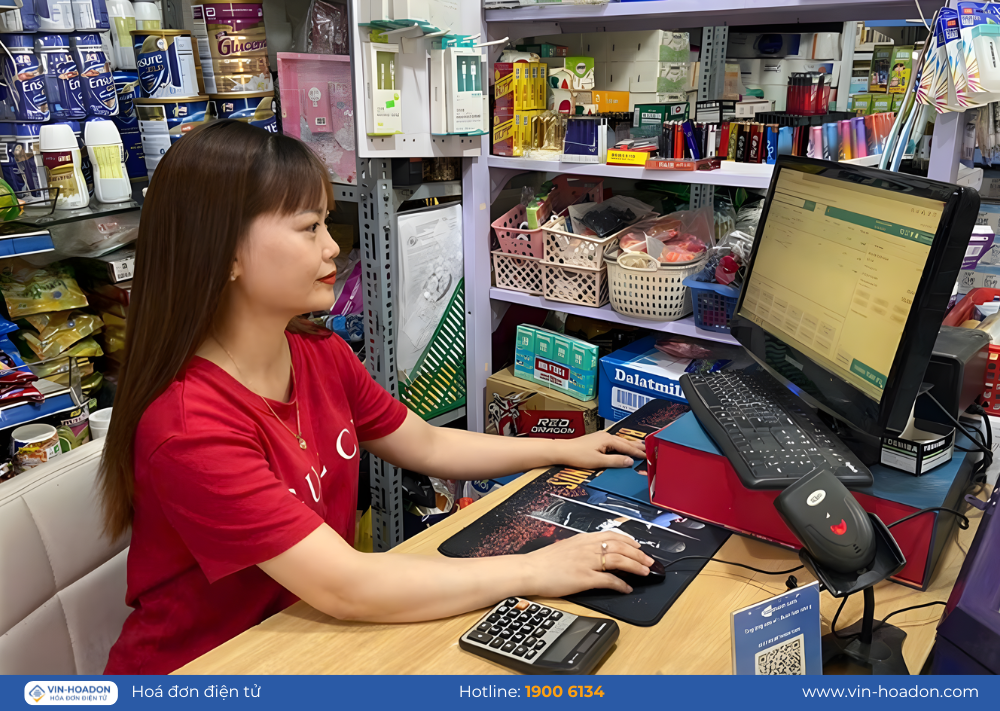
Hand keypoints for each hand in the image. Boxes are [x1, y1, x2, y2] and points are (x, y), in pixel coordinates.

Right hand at [523, 531, 654, 596]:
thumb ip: (582, 548)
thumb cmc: (544, 561)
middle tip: (649, 561)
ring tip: (645, 572)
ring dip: (635, 566)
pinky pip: (609, 580)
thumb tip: (596, 552)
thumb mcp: (566, 547)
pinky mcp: (584, 578)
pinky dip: (621, 584)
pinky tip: (626, 588)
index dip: (630, 541)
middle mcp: (588, 548)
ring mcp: (587, 562)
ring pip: (619, 560)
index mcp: (584, 539)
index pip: (613, 536)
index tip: (639, 547)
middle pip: (620, 547)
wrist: (530, 570)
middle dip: (638, 554)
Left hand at [554, 431, 646, 470]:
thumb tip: (629, 461)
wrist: (562, 451)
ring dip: (630, 445)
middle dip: (637, 446)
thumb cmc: (578, 455)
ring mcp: (601, 437)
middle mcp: (606, 436)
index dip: (638, 453)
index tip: (648, 456)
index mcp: (608, 440)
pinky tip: (623, 447)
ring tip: (640, 447)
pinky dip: (622, 445)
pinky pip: (614, 443)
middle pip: (625, 442)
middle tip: (649, 449)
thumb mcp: (598, 461)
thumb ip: (615, 461)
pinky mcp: (597, 441)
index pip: (627, 447)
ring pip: (620, 441)